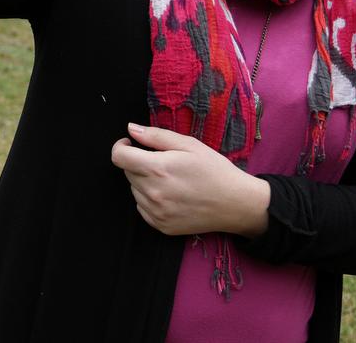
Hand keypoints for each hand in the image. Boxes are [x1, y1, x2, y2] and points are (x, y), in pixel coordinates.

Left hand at [110, 123, 269, 236]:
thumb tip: (131, 129)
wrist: (236, 204)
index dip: (121, 146)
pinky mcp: (161, 226)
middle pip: (127, 172)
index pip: (118, 157)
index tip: (132, 144)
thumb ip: (156, 136)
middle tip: (163, 162)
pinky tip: (171, 195)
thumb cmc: (215, 169)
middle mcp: (152, 192)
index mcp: (157, 168)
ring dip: (144, 181)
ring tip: (170, 179)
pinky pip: (142, 207)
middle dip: (138, 163)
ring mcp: (156, 212)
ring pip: (135, 190)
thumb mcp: (189, 145)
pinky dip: (150, 199)